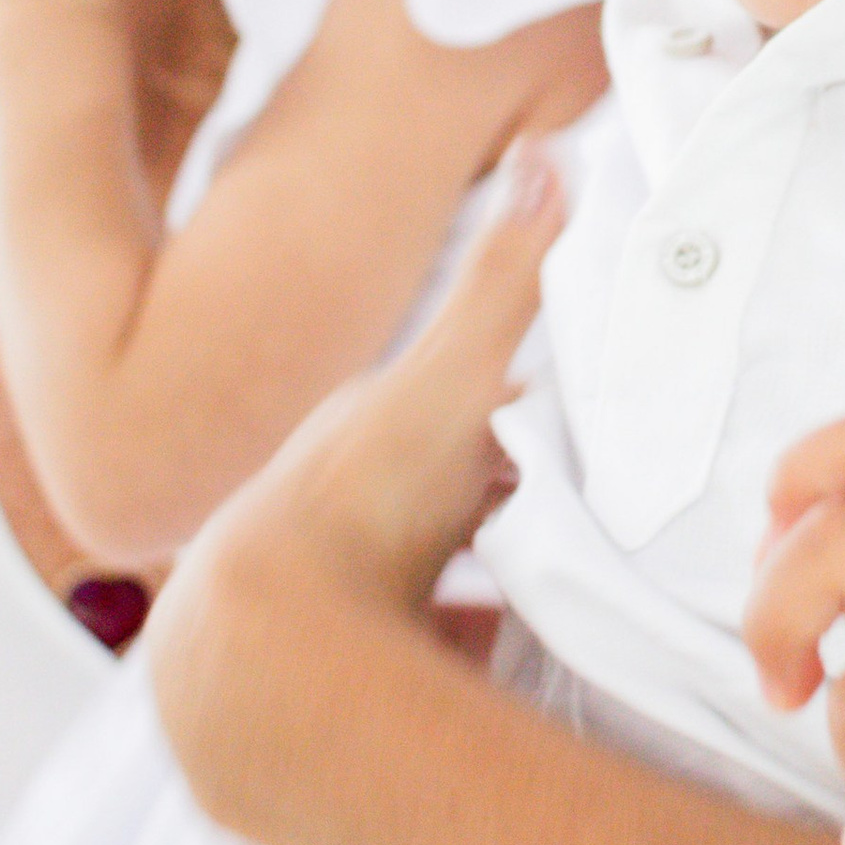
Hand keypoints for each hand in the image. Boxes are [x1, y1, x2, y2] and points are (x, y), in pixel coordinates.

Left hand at [145, 151, 561, 838]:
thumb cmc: (357, 510)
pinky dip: (456, 669)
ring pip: (418, 587)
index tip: (572, 430)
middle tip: (576, 521)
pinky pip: (414, 671)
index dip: (512, 416)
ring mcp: (331, 604)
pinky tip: (496, 678)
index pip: (445, 412)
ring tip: (550, 605)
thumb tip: (545, 155)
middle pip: (435, 503)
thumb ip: (504, 284)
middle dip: (496, 510)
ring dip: (476, 592)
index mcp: (353, 435)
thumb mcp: (451, 382)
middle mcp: (328, 515)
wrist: (268, 660)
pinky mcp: (337, 689)